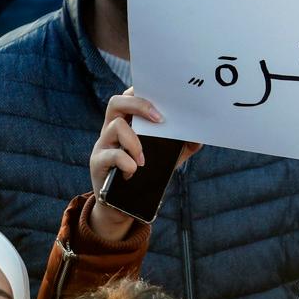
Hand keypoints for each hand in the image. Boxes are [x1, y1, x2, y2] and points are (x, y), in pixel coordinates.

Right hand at [88, 90, 199, 242]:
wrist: (122, 205)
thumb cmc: (143, 175)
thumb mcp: (165, 158)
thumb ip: (181, 146)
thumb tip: (200, 137)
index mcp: (127, 124)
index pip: (128, 97)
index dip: (141, 92)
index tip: (161, 98)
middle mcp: (111, 129)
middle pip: (117, 103)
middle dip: (139, 106)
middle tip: (159, 120)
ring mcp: (103, 145)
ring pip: (115, 126)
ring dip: (135, 142)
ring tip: (143, 159)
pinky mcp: (98, 162)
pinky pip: (111, 154)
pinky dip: (127, 163)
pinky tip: (133, 172)